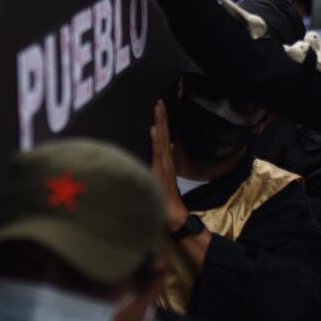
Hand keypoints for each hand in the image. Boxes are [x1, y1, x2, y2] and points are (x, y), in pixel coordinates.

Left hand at [150, 101, 188, 232]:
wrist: (175, 218)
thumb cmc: (164, 206)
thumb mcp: (156, 188)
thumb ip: (153, 179)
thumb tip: (145, 173)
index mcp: (165, 164)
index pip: (163, 141)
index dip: (162, 125)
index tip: (159, 111)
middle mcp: (165, 162)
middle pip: (163, 136)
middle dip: (161, 119)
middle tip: (159, 102)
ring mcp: (165, 166)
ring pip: (162, 140)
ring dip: (160, 124)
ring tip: (158, 108)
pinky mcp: (163, 172)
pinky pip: (159, 152)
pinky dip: (158, 140)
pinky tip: (155, 129)